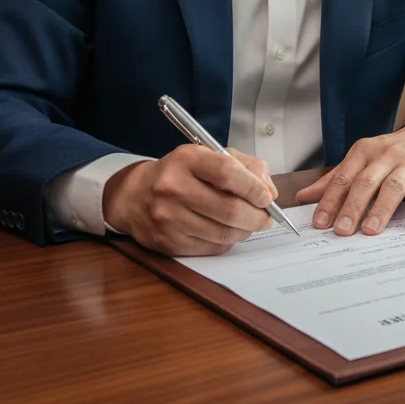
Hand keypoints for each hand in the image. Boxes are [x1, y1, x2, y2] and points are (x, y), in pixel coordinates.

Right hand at [103, 145, 278, 256]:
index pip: (228, 173)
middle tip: (266, 217)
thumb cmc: (180, 173)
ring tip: (250, 223)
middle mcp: (173, 187)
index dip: (254, 187)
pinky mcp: (167, 243)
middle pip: (229, 209)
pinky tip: (228, 231)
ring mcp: (168, 218)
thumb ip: (245, 166)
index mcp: (186, 159)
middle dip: (257, 216)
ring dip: (245, 231)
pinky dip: (227, 241)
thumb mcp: (209, 155)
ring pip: (223, 233)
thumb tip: (269, 191)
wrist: (134, 195)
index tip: (267, 197)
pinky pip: (211, 248)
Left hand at [294, 124, 404, 236]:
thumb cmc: (391, 154)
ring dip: (381, 208)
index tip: (320, 223)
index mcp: (364, 151)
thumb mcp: (362, 160)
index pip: (344, 177)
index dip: (331, 200)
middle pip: (366, 182)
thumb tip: (303, 197)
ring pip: (393, 186)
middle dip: (352, 207)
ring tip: (371, 230)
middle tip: (342, 230)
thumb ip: (335, 179)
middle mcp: (386, 155)